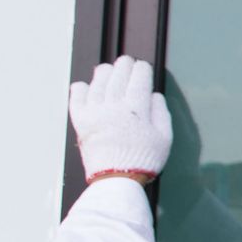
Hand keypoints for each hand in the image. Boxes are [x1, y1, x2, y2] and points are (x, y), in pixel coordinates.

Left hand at [69, 55, 172, 184]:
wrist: (116, 179)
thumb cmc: (143, 160)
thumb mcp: (165, 137)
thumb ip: (161, 112)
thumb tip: (154, 95)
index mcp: (136, 109)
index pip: (139, 78)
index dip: (142, 69)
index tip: (144, 67)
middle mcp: (113, 106)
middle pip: (118, 75)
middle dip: (124, 65)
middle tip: (127, 62)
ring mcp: (95, 112)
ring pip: (98, 81)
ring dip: (105, 72)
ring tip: (108, 69)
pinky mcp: (81, 121)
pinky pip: (77, 97)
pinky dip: (80, 88)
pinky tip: (85, 85)